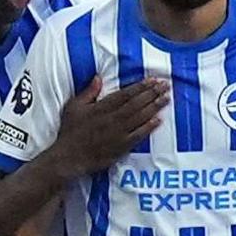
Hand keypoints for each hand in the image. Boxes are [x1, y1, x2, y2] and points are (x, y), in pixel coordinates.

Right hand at [49, 76, 168, 178]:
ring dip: (154, 107)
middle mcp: (112, 119)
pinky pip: (138, 135)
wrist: (68, 157)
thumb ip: (88, 92)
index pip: (125, 94)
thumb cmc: (70, 131)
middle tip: (166, 85)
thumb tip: (98, 77)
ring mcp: (118, 133)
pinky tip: (158, 121)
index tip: (153, 79)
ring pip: (140, 117)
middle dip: (152, 93)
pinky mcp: (121, 147)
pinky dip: (148, 128)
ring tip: (166, 98)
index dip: (141, 86)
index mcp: (101, 107)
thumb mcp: (73, 107)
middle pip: (137, 103)